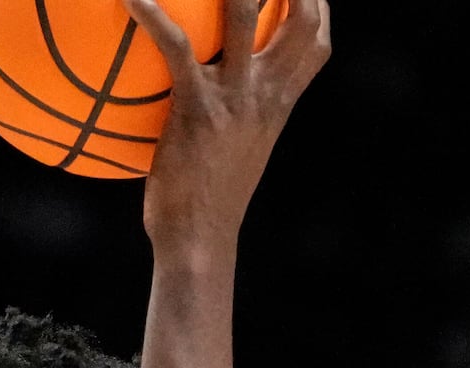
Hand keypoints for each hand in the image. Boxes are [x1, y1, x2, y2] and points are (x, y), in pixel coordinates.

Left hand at [113, 0, 328, 244]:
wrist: (199, 241)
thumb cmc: (206, 202)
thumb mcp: (237, 154)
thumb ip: (239, 119)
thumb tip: (215, 101)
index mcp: (279, 104)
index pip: (315, 44)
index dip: (317, 6)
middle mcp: (266, 94)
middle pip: (300, 19)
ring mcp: (235, 99)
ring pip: (244, 16)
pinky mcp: (197, 108)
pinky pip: (177, 47)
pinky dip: (153, 15)